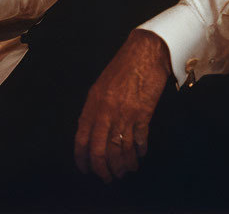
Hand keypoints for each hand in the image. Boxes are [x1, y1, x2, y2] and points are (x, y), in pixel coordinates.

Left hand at [74, 30, 170, 182]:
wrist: (146, 52)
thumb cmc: (124, 66)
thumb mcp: (101, 85)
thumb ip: (95, 108)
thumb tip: (91, 131)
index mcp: (93, 103)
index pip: (82, 139)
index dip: (83, 158)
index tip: (86, 169)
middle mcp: (106, 111)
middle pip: (100, 150)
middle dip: (104, 168)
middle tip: (108, 177)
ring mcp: (125, 113)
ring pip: (120, 149)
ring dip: (123, 164)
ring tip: (126, 170)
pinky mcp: (143, 112)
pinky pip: (139, 139)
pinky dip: (140, 150)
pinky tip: (140, 154)